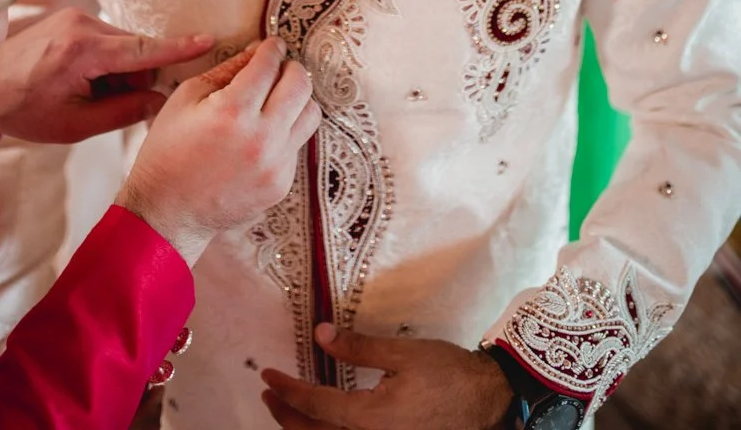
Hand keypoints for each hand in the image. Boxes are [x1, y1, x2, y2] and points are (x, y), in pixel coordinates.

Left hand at [0, 8, 213, 141]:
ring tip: (85, 96)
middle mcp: (82, 26)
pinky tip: (81, 82)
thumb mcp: (74, 125)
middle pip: (135, 52)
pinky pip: (107, 40)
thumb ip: (123, 111)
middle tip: (105, 107)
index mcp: (82, 53)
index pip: (142, 50)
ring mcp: (76, 17)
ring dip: (118, 73)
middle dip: (134, 80)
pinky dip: (105, 63)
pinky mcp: (72, 17)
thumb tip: (162, 101)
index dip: (178, 49)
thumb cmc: (23, 110)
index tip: (208, 40)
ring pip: (122, 47)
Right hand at [117, 37, 320, 264]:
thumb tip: (256, 50)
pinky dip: (285, 132)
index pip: (269, 64)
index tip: (271, 45)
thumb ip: (225, 70)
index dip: (272, 48)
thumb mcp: (185, 98)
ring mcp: (276, 165)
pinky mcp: (281, 184)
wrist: (166, 213)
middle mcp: (261, 138)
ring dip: (297, 99)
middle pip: (301, 84)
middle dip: (290, 68)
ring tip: (276, 100)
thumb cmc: (168, 151)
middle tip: (277, 68)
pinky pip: (297, 145)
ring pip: (311, 114)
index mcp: (233, 112)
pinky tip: (262, 135)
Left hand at [261, 324, 512, 429]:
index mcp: (370, 418)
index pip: (314, 405)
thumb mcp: (400, 353)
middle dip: (286, 416)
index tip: (267, 374)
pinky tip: (324, 421)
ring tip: (286, 409)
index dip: (287, 390)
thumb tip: (320, 335)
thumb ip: (357, 347)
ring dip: (303, 429)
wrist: (486, 400)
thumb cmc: (446, 372)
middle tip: (269, 393)